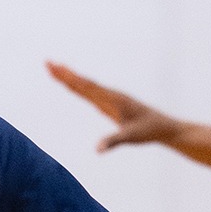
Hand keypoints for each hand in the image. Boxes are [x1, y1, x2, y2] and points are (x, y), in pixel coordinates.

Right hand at [47, 61, 183, 151]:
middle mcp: (110, 95)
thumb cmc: (148, 131)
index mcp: (113, 99)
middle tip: (47, 63)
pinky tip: (73, 84)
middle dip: (64, 73)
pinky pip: (91, 93)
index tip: (56, 68)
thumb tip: (96, 149)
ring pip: (85, 86)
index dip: (70, 78)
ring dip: (70, 77)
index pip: (87, 86)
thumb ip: (113, 142)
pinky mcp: (110, 104)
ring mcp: (109, 98)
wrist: (163, 127)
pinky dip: (79, 87)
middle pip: (83, 82)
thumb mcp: (131, 137)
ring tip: (55, 68)